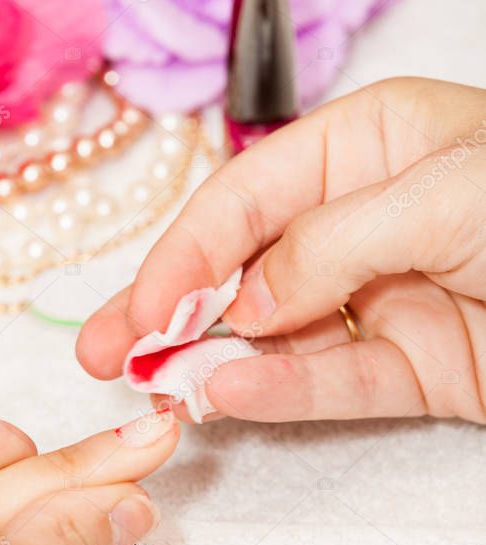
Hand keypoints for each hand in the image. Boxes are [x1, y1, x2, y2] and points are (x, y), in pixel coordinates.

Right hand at [78, 77, 485, 422]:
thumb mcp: (440, 193)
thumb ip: (326, 244)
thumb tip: (239, 301)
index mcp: (368, 146)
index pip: (246, 198)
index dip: (183, 252)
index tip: (138, 307)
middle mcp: (363, 221)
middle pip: (242, 268)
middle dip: (168, 310)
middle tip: (104, 354)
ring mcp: (382, 299)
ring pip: (275, 333)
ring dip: (213, 361)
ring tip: (155, 390)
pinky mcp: (411, 367)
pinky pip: (332, 382)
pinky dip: (281, 392)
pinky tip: (231, 398)